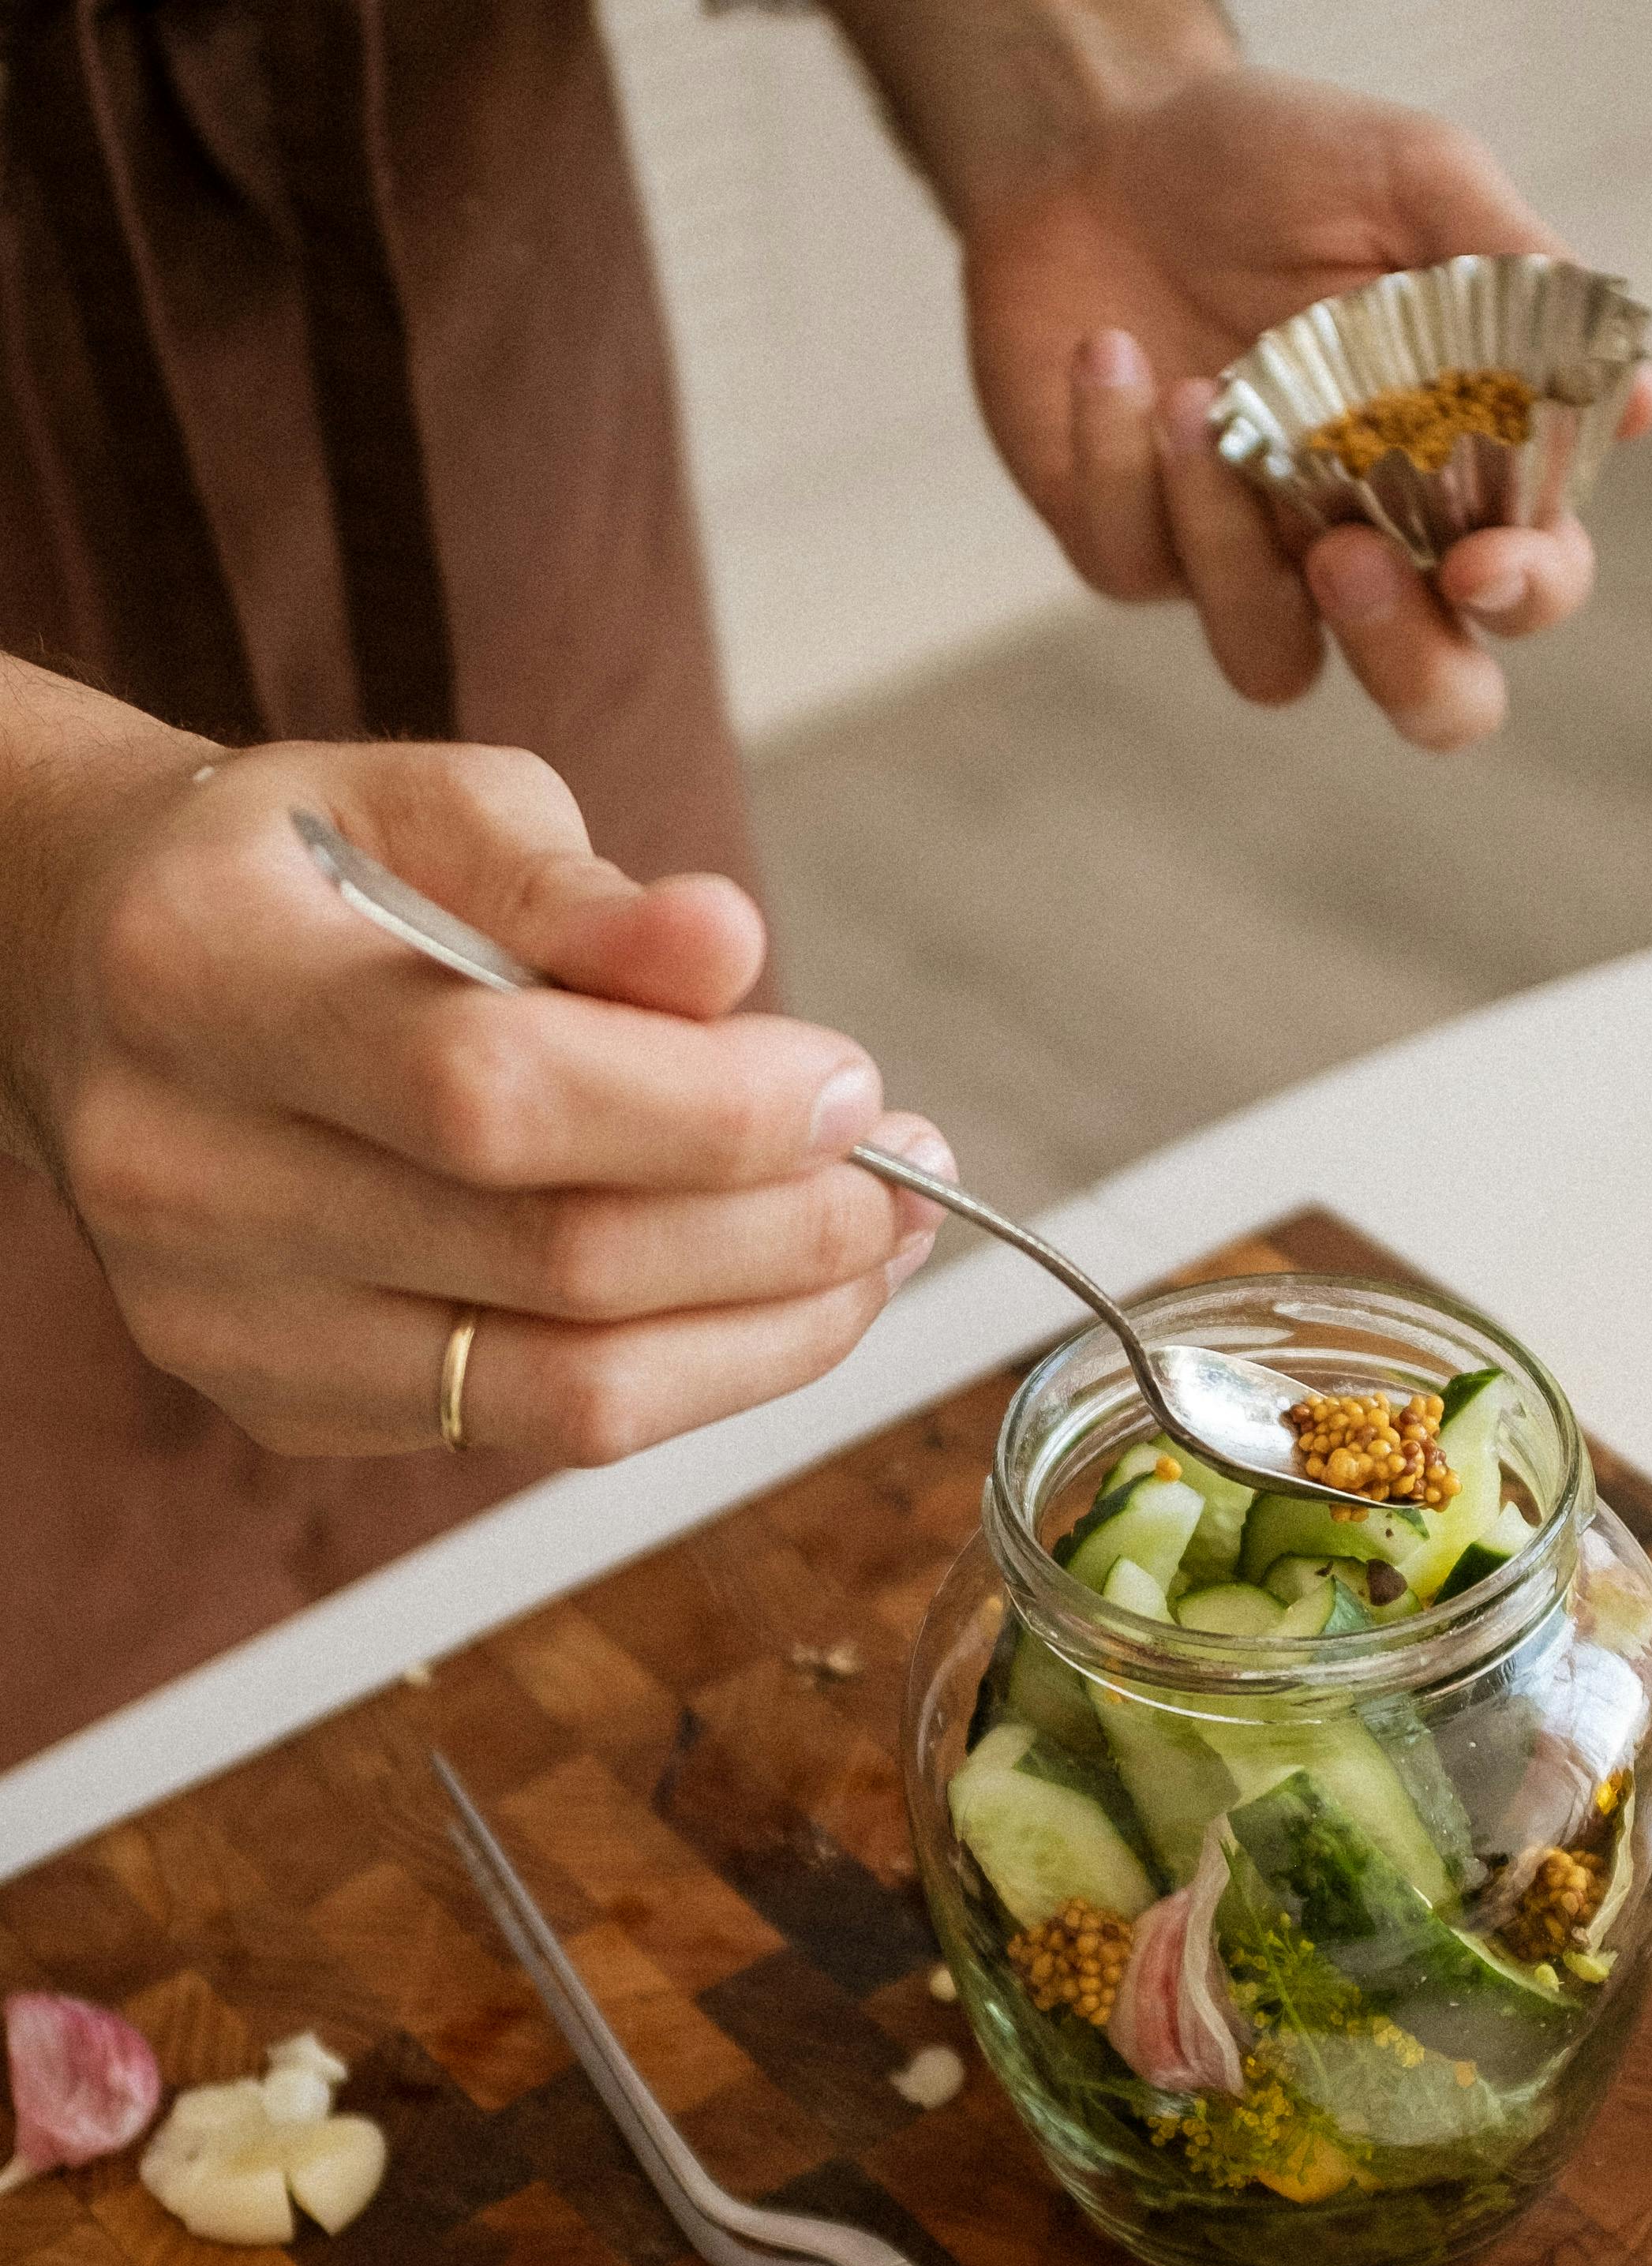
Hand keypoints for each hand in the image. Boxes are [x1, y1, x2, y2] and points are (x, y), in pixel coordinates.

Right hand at [0, 690, 948, 1464]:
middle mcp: (187, 1179)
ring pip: (569, 1392)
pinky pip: (539, 1428)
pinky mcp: (286, 1408)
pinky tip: (766, 1294)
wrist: (102, 978)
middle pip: (556, 1260)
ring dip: (774, 1329)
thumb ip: (580, 891)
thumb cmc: (301, 876)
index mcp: (204, 983)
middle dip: (785, 1228)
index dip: (708, 1109)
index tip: (853, 1085)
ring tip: (879, 1246)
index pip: (493, 1090)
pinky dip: (691, 1370)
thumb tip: (731, 951)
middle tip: (908, 1172)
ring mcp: (226, 1323)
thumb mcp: (430, 809)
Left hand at [964, 68, 1651, 750]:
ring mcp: (1252, 565)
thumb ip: (1521, 281)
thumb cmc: (1279, 164)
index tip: (1481, 559)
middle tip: (1347, 560)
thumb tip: (1643, 404)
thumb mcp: (1413, 178)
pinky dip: (1119, 460)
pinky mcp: (1137, 553)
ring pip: (1272, 664)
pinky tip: (1111, 355)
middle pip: (1432, 698)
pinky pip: (1138, 566)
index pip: (1529, 586)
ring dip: (1229, 546)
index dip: (1522, 595)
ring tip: (1195, 401)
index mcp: (1464, 473)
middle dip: (1404, 661)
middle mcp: (1372, 544)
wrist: (1104, 141)